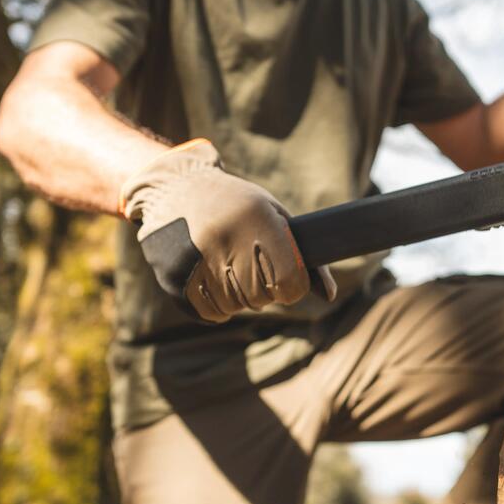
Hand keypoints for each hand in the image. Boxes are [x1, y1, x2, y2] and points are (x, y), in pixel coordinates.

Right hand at [120, 140, 336, 322]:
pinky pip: (211, 313)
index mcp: (256, 219)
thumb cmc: (237, 205)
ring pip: (237, 307)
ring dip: (239, 296)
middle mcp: (226, 240)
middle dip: (264, 288)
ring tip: (228, 263)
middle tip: (250, 262)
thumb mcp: (274, 216)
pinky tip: (210, 275)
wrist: (175, 190)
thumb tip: (329, 295)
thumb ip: (304, 255)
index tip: (286, 276)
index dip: (292, 285)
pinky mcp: (175, 278)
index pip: (288, 281)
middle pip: (263, 297)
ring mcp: (197, 260)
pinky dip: (217, 304)